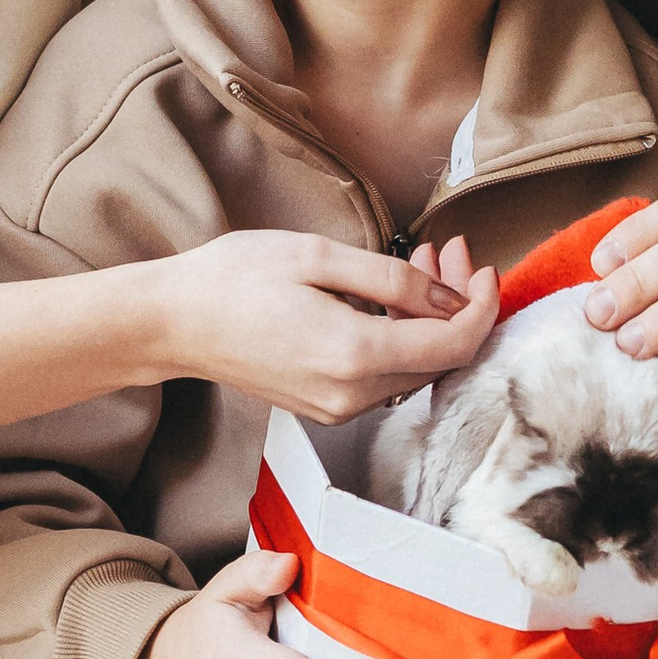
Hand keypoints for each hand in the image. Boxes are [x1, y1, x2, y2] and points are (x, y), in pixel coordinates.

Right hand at [134, 228, 498, 423]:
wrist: (173, 322)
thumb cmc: (235, 279)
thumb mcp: (320, 256)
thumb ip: (395, 279)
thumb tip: (451, 298)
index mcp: (354, 355)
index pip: (454, 345)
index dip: (483, 306)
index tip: (484, 268)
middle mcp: (352, 395)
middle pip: (441, 359)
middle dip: (459, 303)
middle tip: (451, 249)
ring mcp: (337, 408)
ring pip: (416, 367)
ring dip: (432, 318)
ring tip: (425, 260)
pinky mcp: (326, 406)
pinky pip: (386, 374)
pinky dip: (403, 335)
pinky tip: (394, 295)